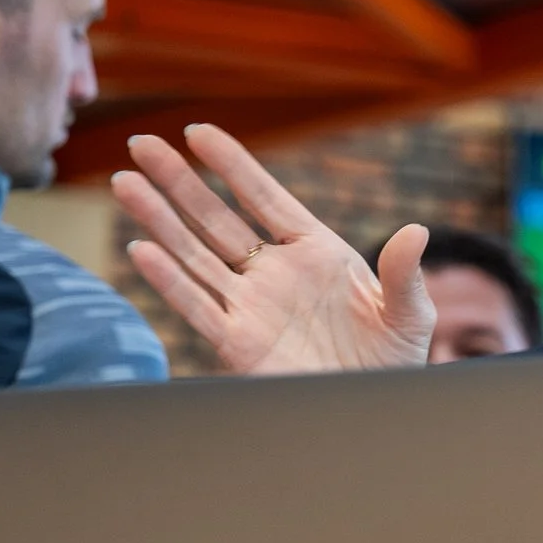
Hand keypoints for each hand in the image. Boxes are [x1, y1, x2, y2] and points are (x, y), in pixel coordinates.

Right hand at [110, 124, 434, 374]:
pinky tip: (142, 251)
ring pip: (196, 256)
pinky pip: (198, 307)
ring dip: (160, 221)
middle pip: (217, 219)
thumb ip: (404, 274)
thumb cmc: (393, 358)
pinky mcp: (239, 344)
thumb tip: (416, 232)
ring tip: (125, 184)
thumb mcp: (410, 313)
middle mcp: (275, 273)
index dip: (232, 165)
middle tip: (141, 144)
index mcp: (316, 252)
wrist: (373, 410)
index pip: (265, 198)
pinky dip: (170, 280)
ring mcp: (252, 306)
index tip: (198, 131)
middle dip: (180, 181)